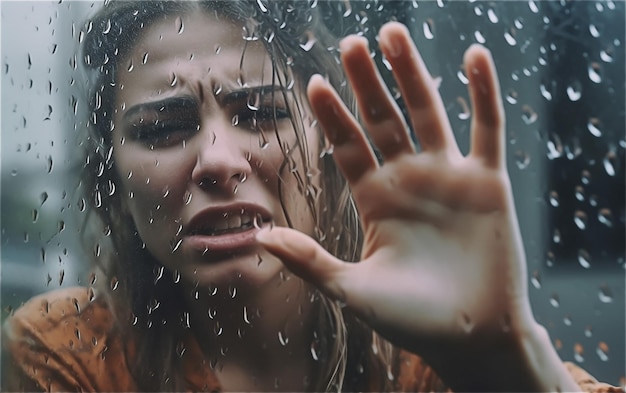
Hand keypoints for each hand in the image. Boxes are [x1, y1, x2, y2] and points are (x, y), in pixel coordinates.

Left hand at [257, 22, 578, 390]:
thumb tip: (260, 236)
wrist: (472, 339)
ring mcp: (449, 177)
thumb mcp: (353, 292)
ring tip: (393, 35)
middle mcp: (409, 180)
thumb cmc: (412, 321)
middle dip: (367, 82)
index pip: (349, 147)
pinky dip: (483, 92)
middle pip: (384, 119)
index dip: (334, 116)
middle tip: (350, 43)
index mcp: (376, 200)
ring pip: (428, 113)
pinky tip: (473, 56)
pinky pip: (486, 129)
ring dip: (412, 73)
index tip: (314, 84)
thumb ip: (310, 261)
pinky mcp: (489, 183)